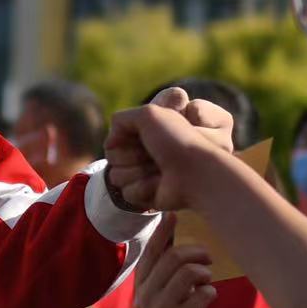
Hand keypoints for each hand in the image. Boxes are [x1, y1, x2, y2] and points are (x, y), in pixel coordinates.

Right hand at [105, 86, 236, 211]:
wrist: (196, 172)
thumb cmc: (178, 139)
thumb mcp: (150, 113)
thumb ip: (122, 119)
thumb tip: (110, 142)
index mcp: (146, 133)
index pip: (115, 136)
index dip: (122, 137)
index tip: (145, 134)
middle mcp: (144, 153)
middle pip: (112, 157)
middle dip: (129, 155)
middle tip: (153, 153)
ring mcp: (144, 174)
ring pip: (117, 177)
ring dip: (136, 172)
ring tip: (159, 169)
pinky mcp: (147, 194)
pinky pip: (128, 193)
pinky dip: (143, 188)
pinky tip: (160, 184)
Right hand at [134, 215, 215, 307]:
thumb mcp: (166, 293)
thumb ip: (166, 266)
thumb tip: (170, 226)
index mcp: (142, 286)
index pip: (151, 252)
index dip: (162, 232)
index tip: (173, 215)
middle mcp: (146, 297)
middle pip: (174, 257)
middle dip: (197, 253)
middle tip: (208, 259)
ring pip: (189, 273)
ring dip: (205, 273)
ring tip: (207, 281)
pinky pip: (204, 293)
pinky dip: (211, 292)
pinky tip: (208, 299)